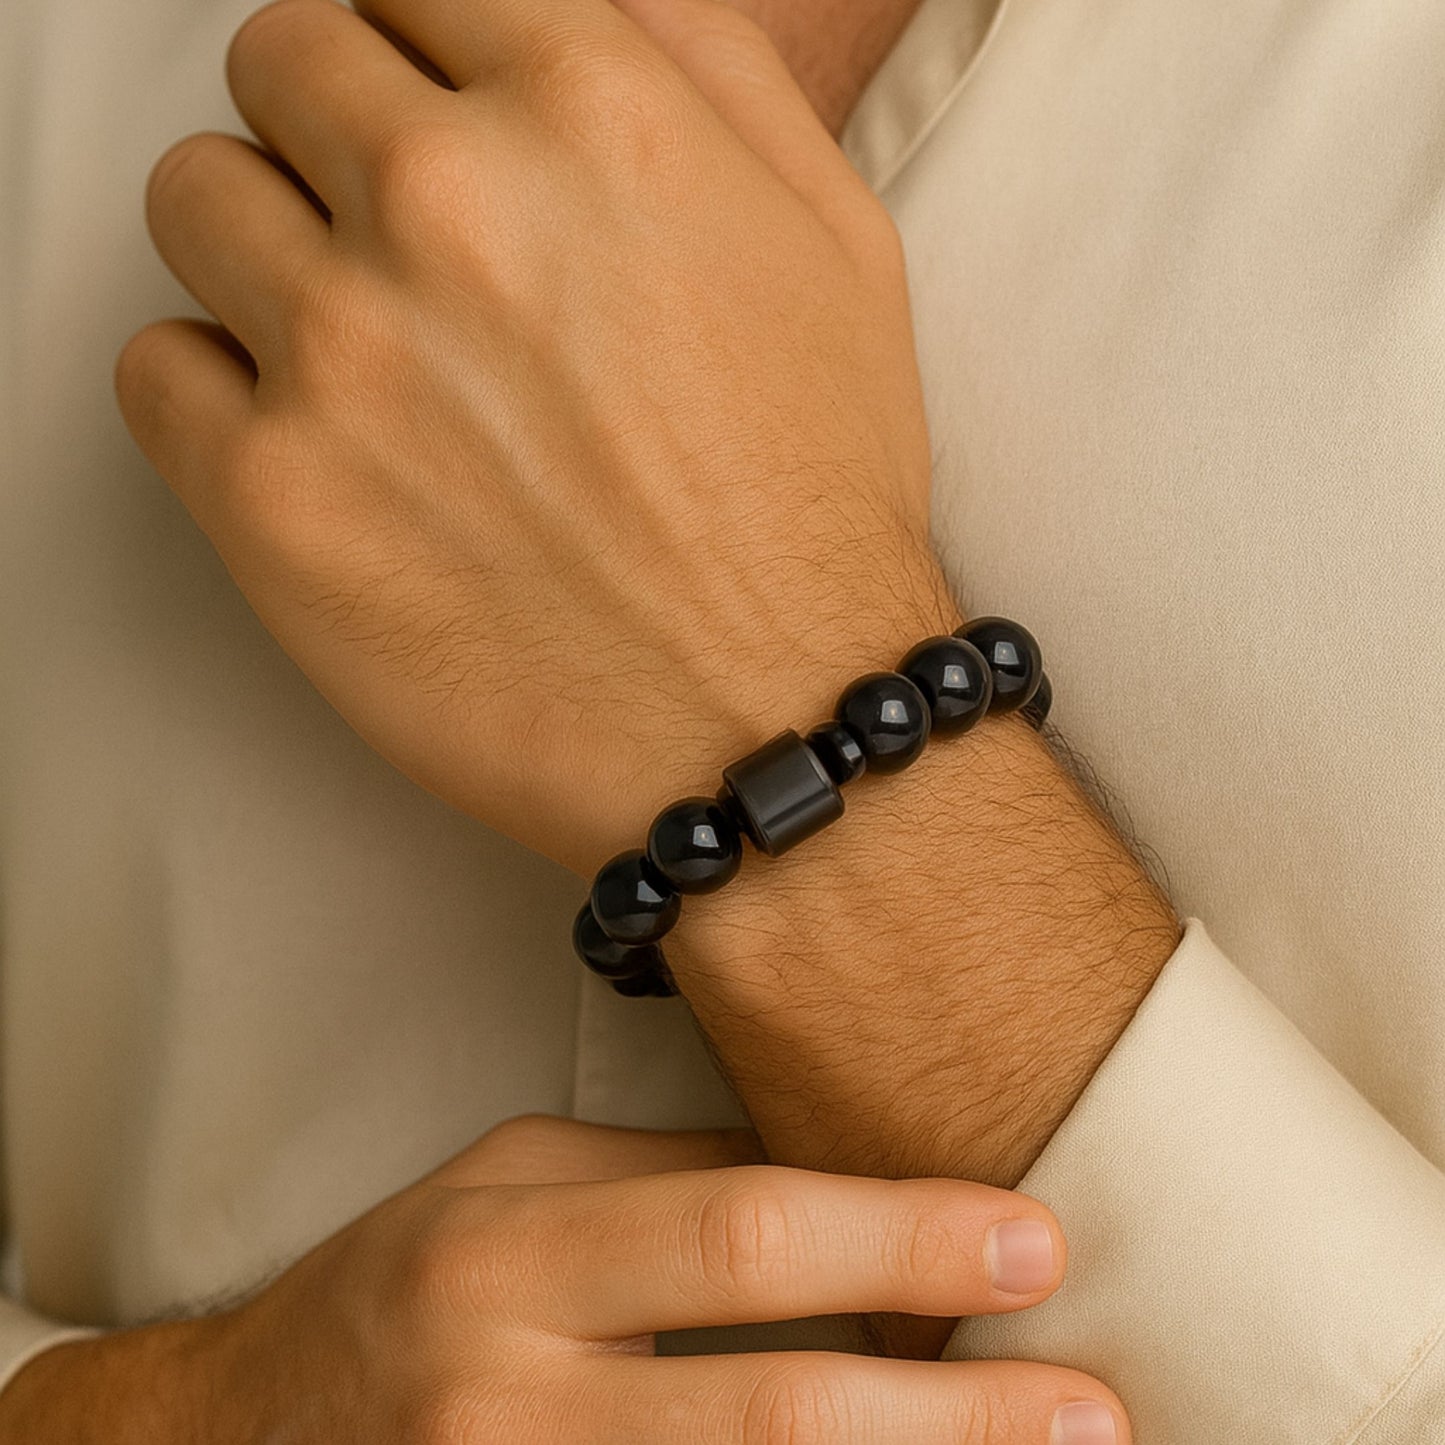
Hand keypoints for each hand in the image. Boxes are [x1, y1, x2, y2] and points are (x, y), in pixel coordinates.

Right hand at [0, 1116, 1129, 1442]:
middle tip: (1095, 1408)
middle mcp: (506, 1398)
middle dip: (948, 1417)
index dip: (896, 1236)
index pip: (736, 1238)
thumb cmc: (404, 1282)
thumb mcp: (511, 1181)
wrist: (242, 1435)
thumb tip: (847, 1169)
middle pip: (767, 1415)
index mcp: (508, 1255)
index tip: (1032, 1240)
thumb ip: (667, 1177)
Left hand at [116, 0, 959, 876]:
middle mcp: (448, 207)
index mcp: (591, 115)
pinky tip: (323, 449)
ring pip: (196, 199)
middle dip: (332, 132)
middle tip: (398, 240)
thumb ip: (711, 72)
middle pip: (279, 60)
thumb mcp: (837, 242)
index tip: (431, 116)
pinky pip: (154, 370)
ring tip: (362, 352)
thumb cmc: (813, 500)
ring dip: (266, 252)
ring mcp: (343, 351)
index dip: (422, 52)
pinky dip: (217, 396)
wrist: (773, 721)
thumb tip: (597, 3)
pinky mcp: (270, 498)